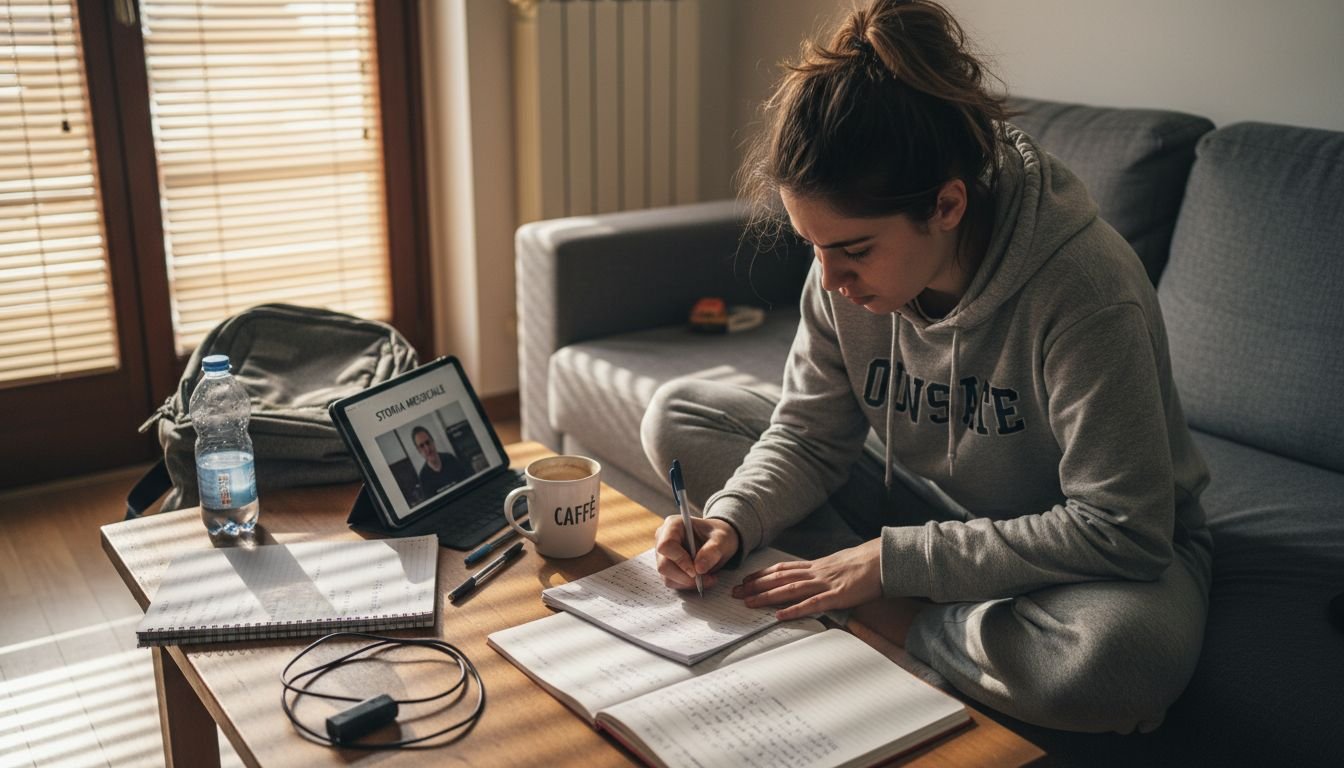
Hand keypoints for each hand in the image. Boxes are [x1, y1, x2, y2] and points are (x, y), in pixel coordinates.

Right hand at [654, 516, 739, 589]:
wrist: (718, 541)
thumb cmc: (718, 535)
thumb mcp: (722, 539)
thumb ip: (712, 550)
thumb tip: (699, 568)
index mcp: (673, 525)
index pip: (666, 546)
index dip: (679, 560)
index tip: (696, 571)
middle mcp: (663, 539)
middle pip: (664, 565)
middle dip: (685, 577)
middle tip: (706, 579)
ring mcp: (663, 555)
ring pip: (667, 577)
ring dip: (688, 583)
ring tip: (709, 578)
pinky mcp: (667, 568)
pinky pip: (672, 582)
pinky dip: (687, 584)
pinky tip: (702, 579)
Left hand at [732, 539, 882, 619]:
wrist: (885, 558)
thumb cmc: (865, 564)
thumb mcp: (839, 565)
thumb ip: (824, 573)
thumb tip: (812, 581)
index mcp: (816, 566)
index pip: (783, 569)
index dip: (762, 574)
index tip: (745, 579)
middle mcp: (816, 572)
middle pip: (779, 578)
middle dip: (755, 586)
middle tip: (735, 593)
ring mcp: (826, 584)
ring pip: (790, 590)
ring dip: (766, 596)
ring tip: (748, 602)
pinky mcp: (838, 596)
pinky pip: (812, 604)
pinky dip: (794, 610)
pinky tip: (780, 616)